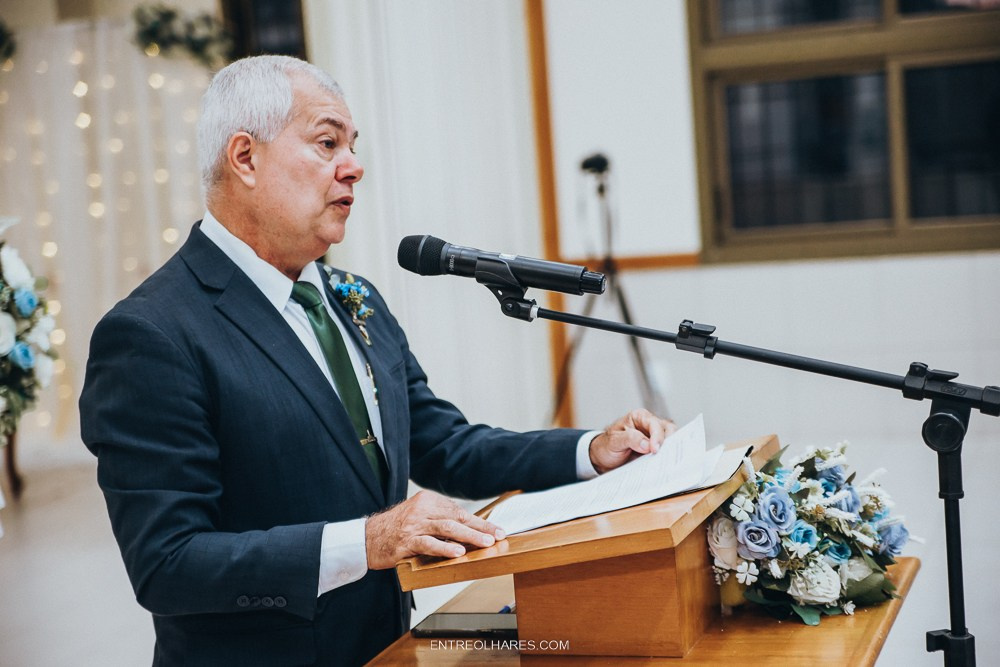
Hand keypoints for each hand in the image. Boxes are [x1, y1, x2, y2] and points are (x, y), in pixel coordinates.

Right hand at [365, 490, 505, 569]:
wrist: (367, 538)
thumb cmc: (398, 529)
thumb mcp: (420, 516)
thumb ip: (441, 520)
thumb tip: (472, 530)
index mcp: (428, 500)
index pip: (459, 510)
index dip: (480, 521)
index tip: (497, 530)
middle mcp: (422, 510)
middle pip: (457, 517)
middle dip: (480, 527)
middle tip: (497, 536)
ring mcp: (414, 525)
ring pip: (446, 529)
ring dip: (469, 536)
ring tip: (485, 543)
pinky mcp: (406, 542)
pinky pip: (429, 544)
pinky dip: (445, 548)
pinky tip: (458, 552)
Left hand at [589, 408, 675, 474]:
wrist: (604, 458)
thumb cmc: (607, 446)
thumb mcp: (614, 441)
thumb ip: (630, 439)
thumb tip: (647, 444)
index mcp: (639, 416)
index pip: (654, 423)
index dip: (657, 436)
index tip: (654, 449)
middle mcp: (649, 424)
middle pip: (667, 429)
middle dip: (668, 441)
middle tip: (664, 455)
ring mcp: (654, 437)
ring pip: (671, 439)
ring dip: (670, 449)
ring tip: (666, 460)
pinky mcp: (656, 449)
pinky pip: (666, 451)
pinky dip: (667, 456)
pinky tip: (664, 463)